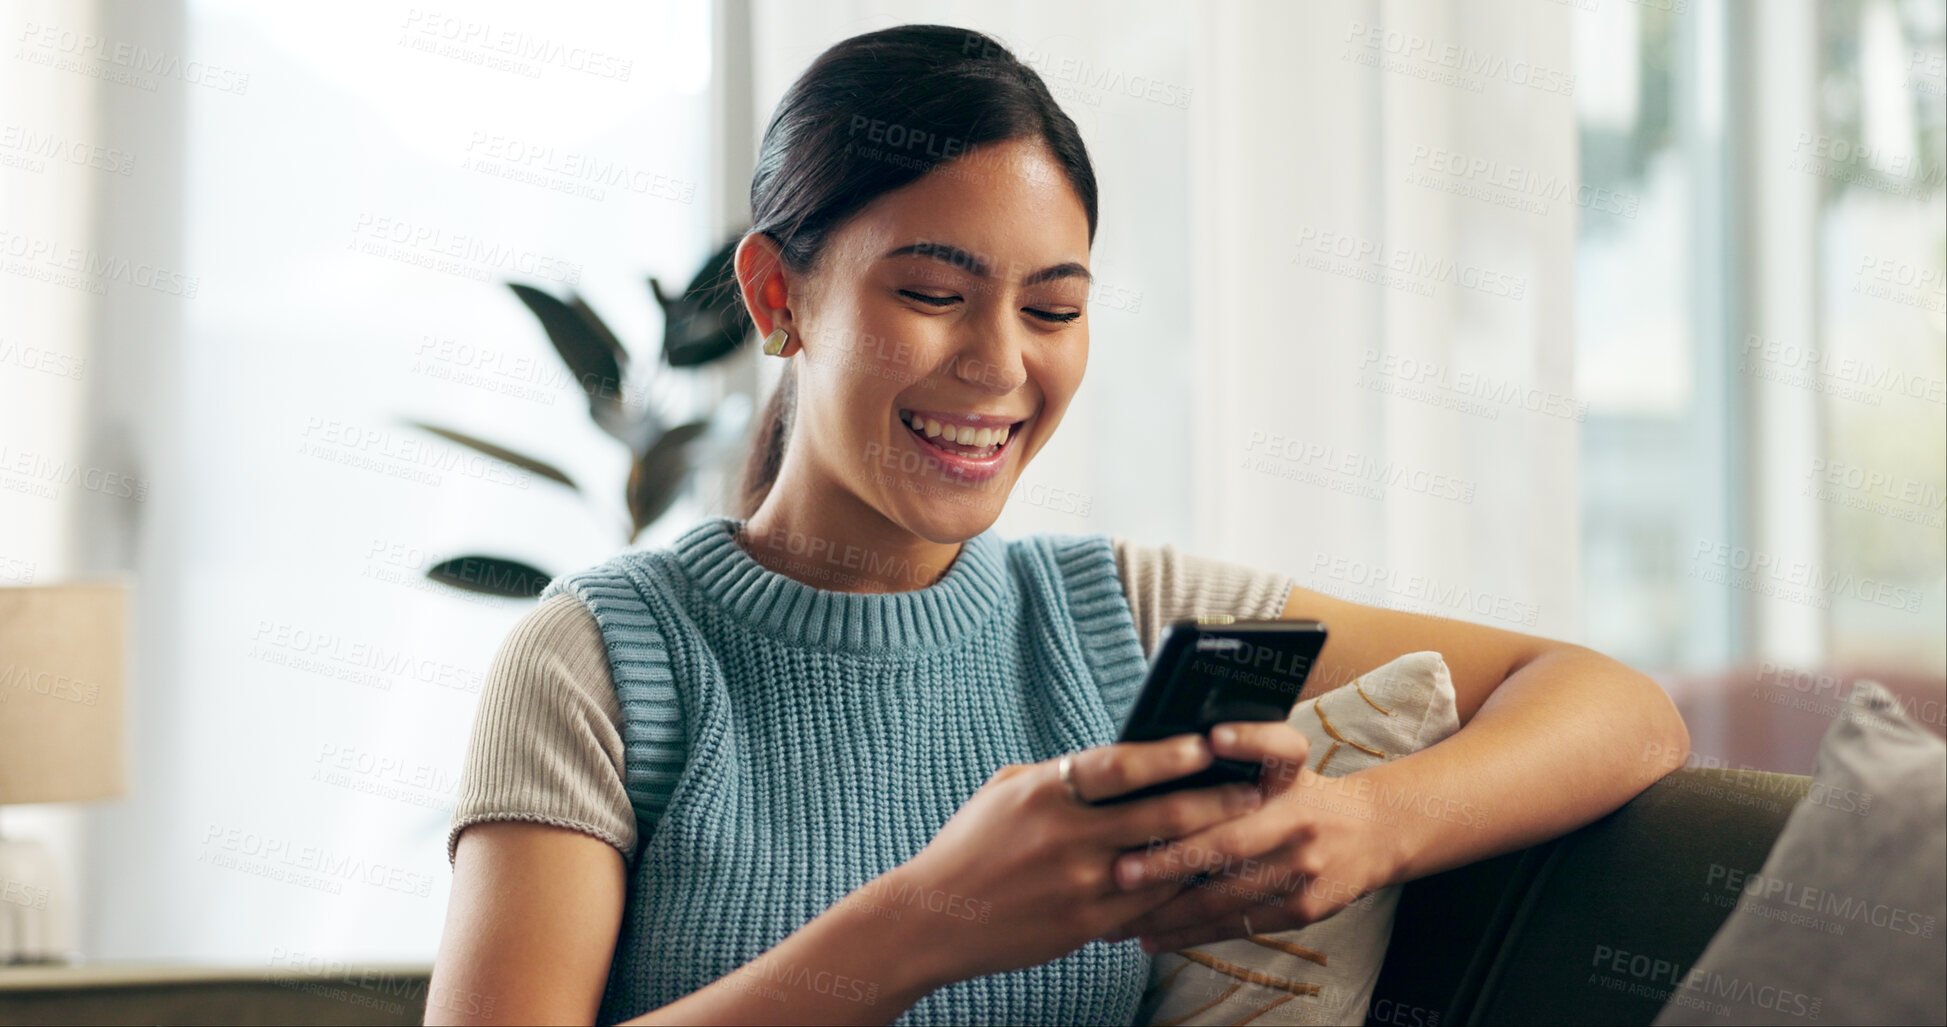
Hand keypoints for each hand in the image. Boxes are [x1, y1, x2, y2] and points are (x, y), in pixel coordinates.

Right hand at [852, 734, 1265, 989]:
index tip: (1209, 742)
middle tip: (1256, 790)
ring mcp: (1079, 884)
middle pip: (1160, 814)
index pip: (1119, 763)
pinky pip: (1150, 905)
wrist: (934, 919)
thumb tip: (1117, 759)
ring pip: (1165, 863)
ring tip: (1249, 834)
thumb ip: (1059, 775)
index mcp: (1045, 791)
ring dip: (1212, 847)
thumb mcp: (1005, 793)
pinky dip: (1182, 889)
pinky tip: (1210, 878)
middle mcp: (1066, 836)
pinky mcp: (1086, 924)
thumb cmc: (970, 846)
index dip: (1168, 752)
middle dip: (1216, 801)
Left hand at [1098, 721, 1407, 953]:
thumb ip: (1246, 749)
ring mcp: (1304, 869)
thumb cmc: (1305, 792)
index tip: (1211, 738)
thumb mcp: (1286, 760)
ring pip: (1226, 895)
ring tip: (1118, 919)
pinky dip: (1192, 934)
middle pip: (1232, 840)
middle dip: (1171, 860)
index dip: (1249, 740)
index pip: (1279, 747)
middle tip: (1121, 871)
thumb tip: (1183, 743)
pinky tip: (1153, 938)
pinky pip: (1238, 925)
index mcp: (1293, 775)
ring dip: (1168, 911)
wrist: (1374, 833)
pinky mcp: (1303, 909)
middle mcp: (1300, 819)